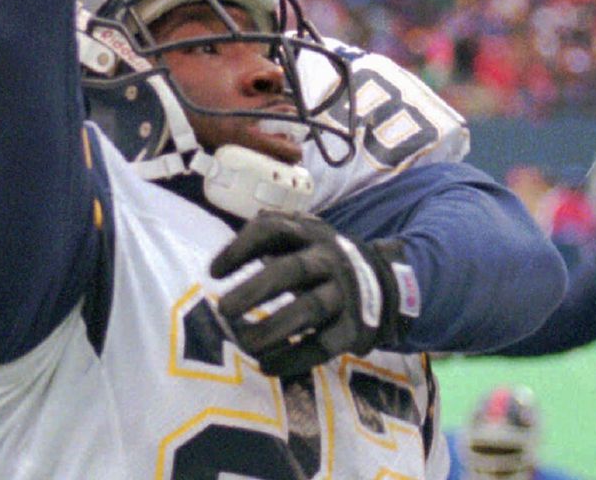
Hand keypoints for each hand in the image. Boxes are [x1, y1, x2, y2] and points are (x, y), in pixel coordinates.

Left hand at [210, 212, 412, 378]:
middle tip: (222, 309)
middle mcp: (328, 260)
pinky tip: (266, 366)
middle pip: (292, 270)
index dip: (240, 248)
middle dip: (255, 289)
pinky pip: (322, 346)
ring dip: (273, 328)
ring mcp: (343, 294)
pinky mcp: (351, 328)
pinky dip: (293, 358)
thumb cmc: (320, 260)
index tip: (213, 272)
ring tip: (243, 343)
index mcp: (309, 233)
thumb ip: (267, 238)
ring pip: (309, 309)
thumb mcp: (301, 236)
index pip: (272, 229)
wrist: (382, 283)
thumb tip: (219, 264)